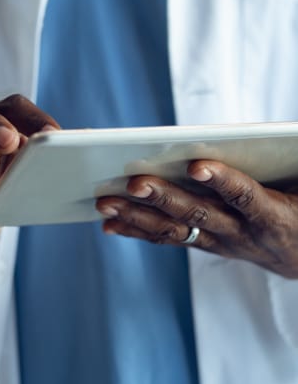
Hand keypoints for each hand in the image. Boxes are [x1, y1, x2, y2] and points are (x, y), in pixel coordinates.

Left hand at [96, 160, 297, 277]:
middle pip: (198, 213)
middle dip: (163, 198)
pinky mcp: (204, 244)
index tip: (197, 164)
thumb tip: (278, 139)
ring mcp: (219, 242)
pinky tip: (111, 225)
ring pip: (174, 229)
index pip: (246, 197)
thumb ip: (289, 163)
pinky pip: (169, 239)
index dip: (223, 181)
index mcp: (273, 216)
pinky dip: (138, 231)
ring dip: (137, 216)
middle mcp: (241, 233)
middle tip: (132, 183)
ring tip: (105, 204)